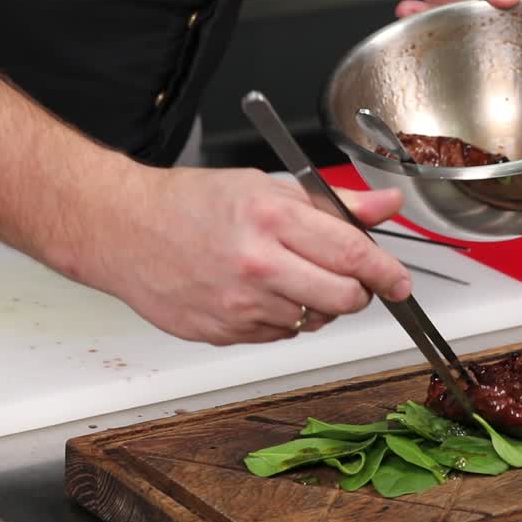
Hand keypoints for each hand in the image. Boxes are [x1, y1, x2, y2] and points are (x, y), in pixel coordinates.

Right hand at [95, 167, 411, 345]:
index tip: (399, 282)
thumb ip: (333, 202)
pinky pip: (277, 335)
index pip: (354, 255)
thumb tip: (386, 206)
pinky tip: (257, 293)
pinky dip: (280, 318)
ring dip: (315, 305)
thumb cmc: (188, 203)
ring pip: (312, 322)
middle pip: (343, 299)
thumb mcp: (265, 185)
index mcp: (272, 218)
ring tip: (287, 276)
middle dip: (356, 293)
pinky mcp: (224, 333)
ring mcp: (240, 305)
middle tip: (347, 278)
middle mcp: (258, 265)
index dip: (388, 273)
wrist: (122, 230)